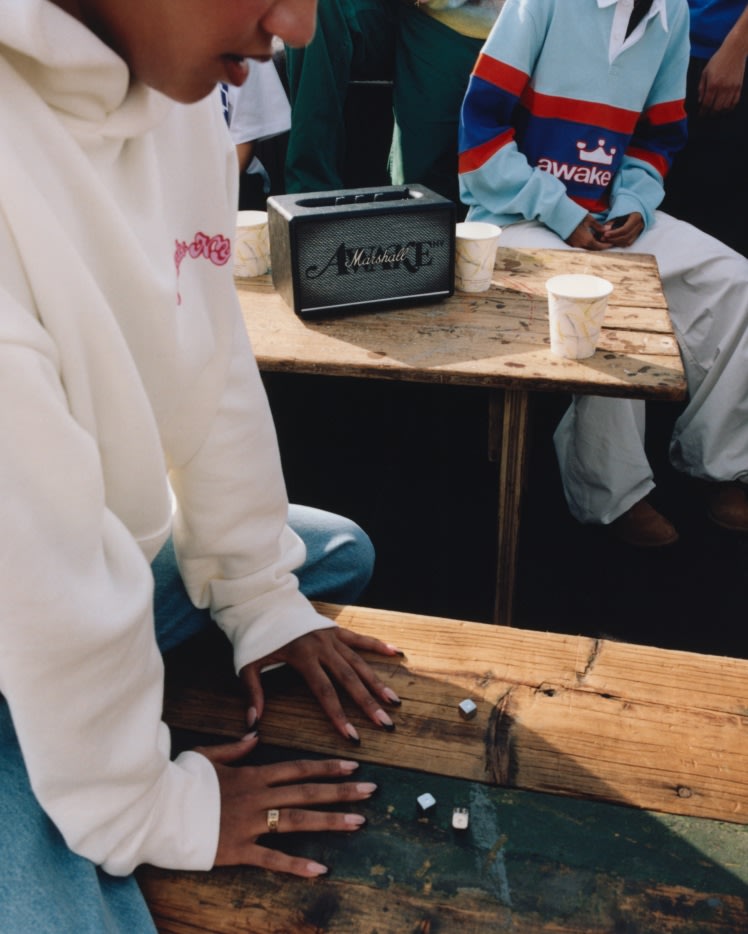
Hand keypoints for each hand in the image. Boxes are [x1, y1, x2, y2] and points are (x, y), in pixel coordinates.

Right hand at [197, 734, 375, 875]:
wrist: (157, 808)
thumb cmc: (181, 780)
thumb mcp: (209, 755)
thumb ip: (236, 747)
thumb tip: (255, 733)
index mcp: (253, 774)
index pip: (298, 768)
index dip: (326, 767)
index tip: (352, 765)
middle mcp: (257, 797)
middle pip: (306, 792)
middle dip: (341, 791)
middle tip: (371, 791)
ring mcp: (250, 824)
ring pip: (297, 821)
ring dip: (330, 821)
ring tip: (359, 822)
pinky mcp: (238, 850)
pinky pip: (272, 858)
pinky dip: (297, 865)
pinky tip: (321, 870)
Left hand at [240, 626, 401, 742]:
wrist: (264, 602)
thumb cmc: (256, 636)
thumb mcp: (248, 663)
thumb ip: (253, 692)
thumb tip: (254, 723)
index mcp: (303, 656)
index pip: (324, 691)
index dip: (338, 714)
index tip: (352, 735)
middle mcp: (322, 646)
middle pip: (349, 679)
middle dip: (367, 702)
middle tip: (385, 722)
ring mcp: (331, 636)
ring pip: (358, 662)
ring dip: (376, 682)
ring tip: (393, 701)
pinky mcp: (335, 629)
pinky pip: (359, 638)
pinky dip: (377, 645)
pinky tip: (395, 652)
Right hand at [565, 214, 610, 250]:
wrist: (561, 218)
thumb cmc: (576, 217)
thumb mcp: (589, 220)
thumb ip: (599, 226)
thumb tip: (608, 229)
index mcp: (587, 240)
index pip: (599, 247)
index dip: (606, 246)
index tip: (612, 243)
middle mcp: (581, 245)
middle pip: (594, 249)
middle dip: (601, 246)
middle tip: (607, 242)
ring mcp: (575, 245)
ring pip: (587, 248)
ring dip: (594, 245)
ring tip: (599, 240)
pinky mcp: (570, 243)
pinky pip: (581, 246)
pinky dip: (587, 244)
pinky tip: (590, 238)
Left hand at [597, 212, 643, 247]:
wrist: (635, 207)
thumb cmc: (625, 208)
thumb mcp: (619, 211)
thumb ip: (612, 220)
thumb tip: (604, 229)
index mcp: (636, 217)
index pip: (625, 229)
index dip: (614, 233)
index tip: (605, 234)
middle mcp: (640, 225)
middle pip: (626, 237)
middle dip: (613, 239)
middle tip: (603, 239)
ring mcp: (640, 230)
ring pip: (628, 242)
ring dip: (616, 243)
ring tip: (606, 240)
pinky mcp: (638, 234)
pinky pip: (629, 242)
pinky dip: (620, 244)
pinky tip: (612, 241)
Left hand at [698, 44, 745, 115]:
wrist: (735, 50)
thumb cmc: (718, 60)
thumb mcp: (705, 72)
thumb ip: (701, 87)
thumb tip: (700, 101)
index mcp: (713, 84)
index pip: (706, 104)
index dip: (703, 111)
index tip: (701, 114)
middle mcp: (723, 87)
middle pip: (716, 108)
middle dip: (710, 114)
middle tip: (707, 115)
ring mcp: (732, 87)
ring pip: (725, 107)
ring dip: (719, 112)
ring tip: (715, 113)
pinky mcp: (739, 86)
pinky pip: (735, 102)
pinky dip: (729, 107)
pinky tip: (725, 108)